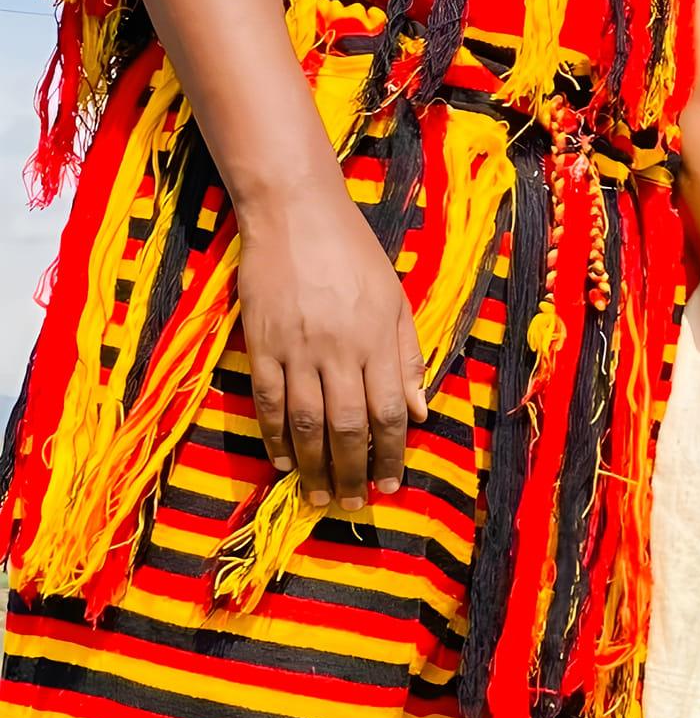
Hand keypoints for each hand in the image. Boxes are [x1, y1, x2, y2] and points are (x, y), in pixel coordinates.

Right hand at [239, 179, 427, 510]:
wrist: (294, 212)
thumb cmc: (353, 251)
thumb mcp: (394, 297)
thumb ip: (406, 355)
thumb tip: (418, 412)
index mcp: (377, 337)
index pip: (388, 412)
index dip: (391, 455)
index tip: (391, 484)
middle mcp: (339, 349)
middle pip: (348, 426)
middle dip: (354, 472)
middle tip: (354, 504)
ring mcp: (297, 349)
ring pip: (306, 423)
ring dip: (315, 466)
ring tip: (322, 495)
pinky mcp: (261, 344)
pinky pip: (268, 403)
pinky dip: (275, 438)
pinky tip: (283, 461)